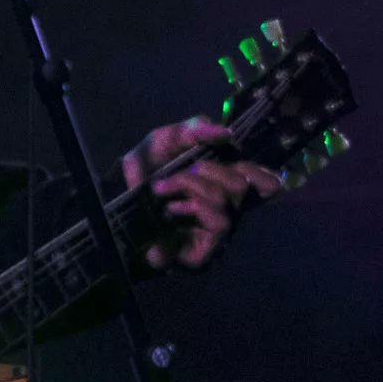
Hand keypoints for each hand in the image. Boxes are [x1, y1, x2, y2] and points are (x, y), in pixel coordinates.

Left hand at [122, 117, 282, 270]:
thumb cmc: (149, 163)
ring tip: (161, 189)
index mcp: (224, 178)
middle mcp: (225, 205)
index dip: (262, 176)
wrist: (117, 192)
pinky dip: (191, 214)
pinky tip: (169, 209)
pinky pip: (212, 233)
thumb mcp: (168, 139)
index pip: (264, 182)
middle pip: (238, 188)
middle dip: (205, 173)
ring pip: (223, 211)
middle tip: (177, 173)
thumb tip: (225, 132)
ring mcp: (213, 229)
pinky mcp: (199, 251)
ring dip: (191, 191)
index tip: (246, 166)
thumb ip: (194, 130)